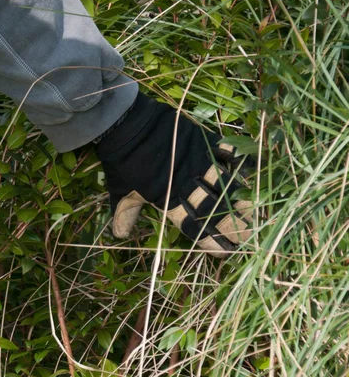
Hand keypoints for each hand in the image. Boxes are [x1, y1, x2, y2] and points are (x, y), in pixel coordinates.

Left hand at [96, 92, 253, 253]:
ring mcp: (197, 161)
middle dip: (233, 227)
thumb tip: (120, 235)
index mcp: (166, 200)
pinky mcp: (203, 140)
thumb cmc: (122, 162)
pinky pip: (227, 153)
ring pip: (226, 184)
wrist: (126, 124)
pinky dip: (239, 162)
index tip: (225, 252)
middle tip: (248, 238)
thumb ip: (125, 214)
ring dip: (242, 200)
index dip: (210, 242)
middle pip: (215, 210)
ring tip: (256, 213)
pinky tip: (252, 172)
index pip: (193, 227)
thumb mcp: (120, 191)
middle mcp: (186, 184)